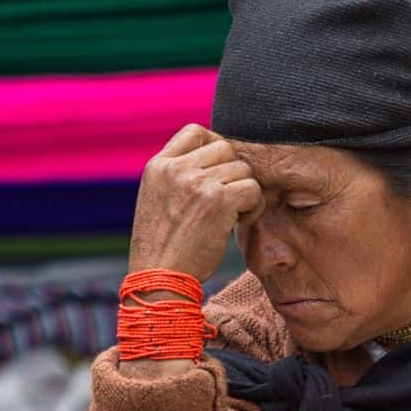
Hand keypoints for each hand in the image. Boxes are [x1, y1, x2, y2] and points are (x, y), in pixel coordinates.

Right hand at [127, 124, 263, 283]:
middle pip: (225, 148)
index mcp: (158, 166)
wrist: (160, 278)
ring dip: (244, 192)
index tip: (217, 173)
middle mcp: (176, 168)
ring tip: (230, 216)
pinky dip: (253, 207)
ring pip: (242, 169)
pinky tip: (238, 223)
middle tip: (227, 201)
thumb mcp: (157, 200)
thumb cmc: (164, 247)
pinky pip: (253, 189)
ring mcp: (197, 182)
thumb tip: (215, 158)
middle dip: (232, 173)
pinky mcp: (219, 199)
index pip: (195, 132)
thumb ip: (178, 176)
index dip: (214, 148)